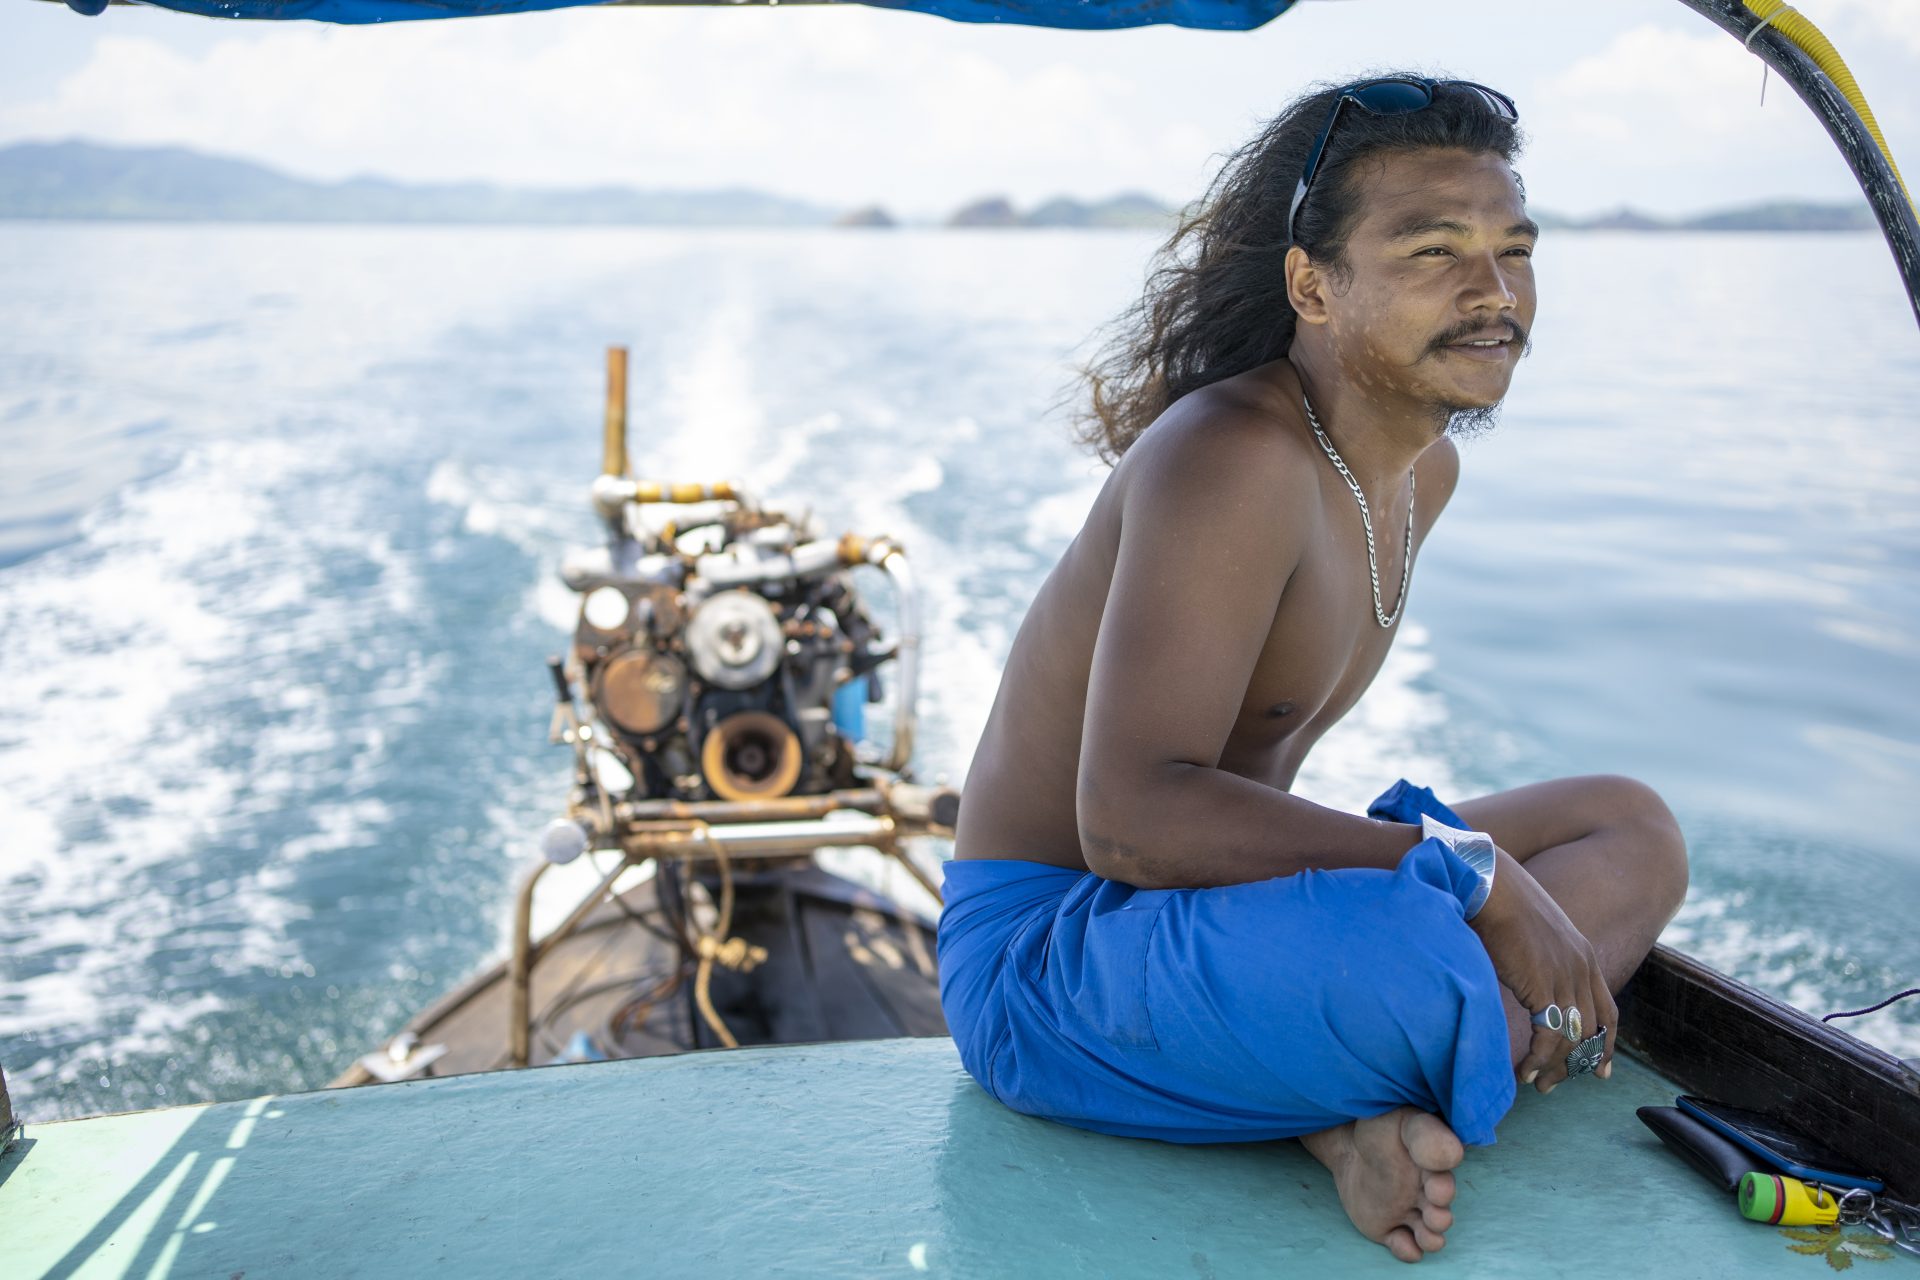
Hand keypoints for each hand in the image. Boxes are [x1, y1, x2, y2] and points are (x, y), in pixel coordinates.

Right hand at [1467, 846, 1617, 1092]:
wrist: (1489, 884)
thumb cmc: (1499, 901)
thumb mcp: (1532, 932)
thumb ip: (1538, 956)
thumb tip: (1526, 975)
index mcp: (1583, 955)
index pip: (1607, 1009)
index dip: (1605, 1042)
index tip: (1599, 1068)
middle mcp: (1582, 968)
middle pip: (1591, 1030)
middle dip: (1576, 1063)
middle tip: (1555, 1083)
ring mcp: (1566, 977)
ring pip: (1572, 1038)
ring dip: (1554, 1067)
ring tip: (1536, 1083)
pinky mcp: (1544, 986)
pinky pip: (1550, 1036)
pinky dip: (1538, 1058)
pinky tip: (1524, 1070)